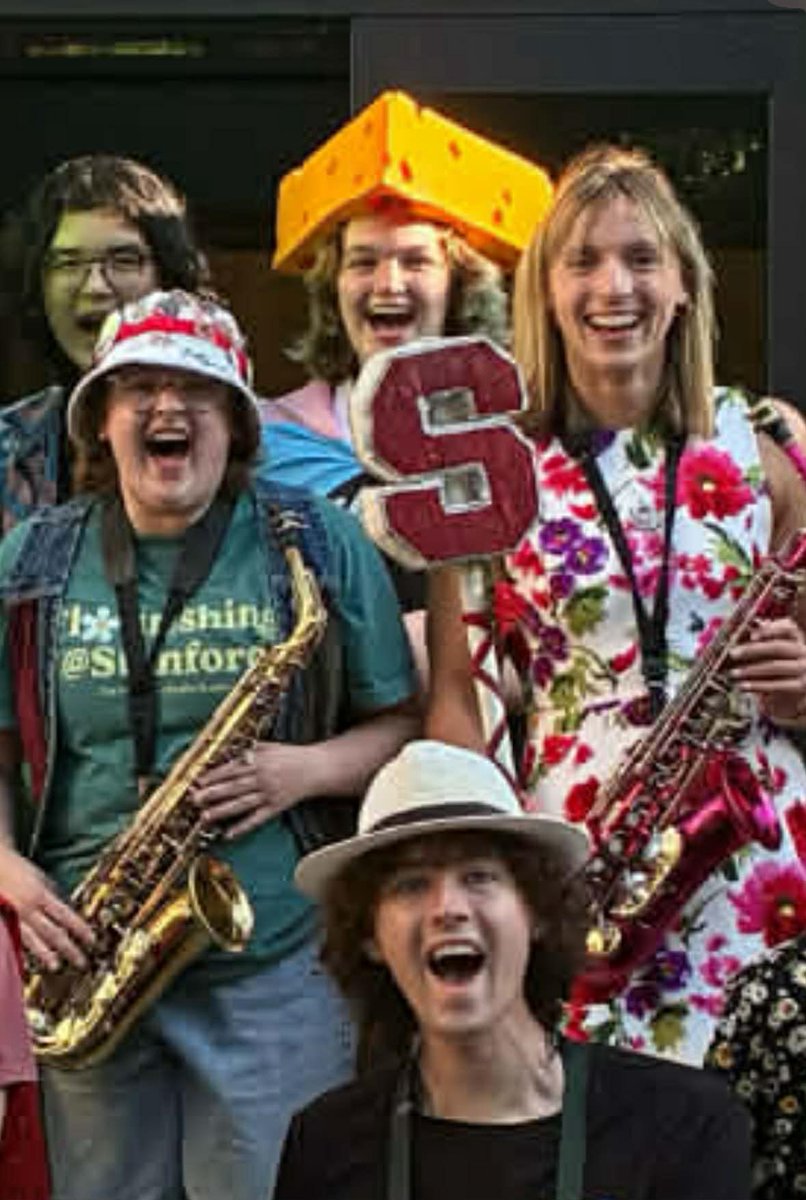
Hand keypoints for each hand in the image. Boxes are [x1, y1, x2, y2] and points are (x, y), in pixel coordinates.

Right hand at [0, 843, 94, 971]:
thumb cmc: (17, 869)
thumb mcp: (39, 877)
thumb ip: (52, 892)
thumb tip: (67, 905)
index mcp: (40, 894)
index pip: (65, 915)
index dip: (79, 928)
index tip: (92, 940)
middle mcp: (27, 908)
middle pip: (51, 931)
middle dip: (68, 947)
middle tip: (82, 962)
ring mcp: (12, 917)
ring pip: (31, 939)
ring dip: (45, 953)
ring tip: (56, 966)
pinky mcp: (2, 923)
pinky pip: (14, 938)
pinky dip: (22, 950)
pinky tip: (27, 960)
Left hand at [195, 743, 324, 839]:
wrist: (317, 768)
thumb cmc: (292, 756)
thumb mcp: (270, 747)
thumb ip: (251, 750)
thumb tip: (232, 753)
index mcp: (260, 761)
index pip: (232, 769)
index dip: (214, 776)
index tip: (198, 781)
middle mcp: (263, 778)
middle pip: (233, 787)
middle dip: (212, 793)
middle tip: (194, 799)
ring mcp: (269, 794)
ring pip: (242, 804)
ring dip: (222, 811)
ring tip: (205, 817)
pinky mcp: (276, 807)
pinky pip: (257, 819)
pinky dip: (243, 827)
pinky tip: (228, 834)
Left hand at [730, 616, 805, 722]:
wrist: (797, 698)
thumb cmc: (781, 672)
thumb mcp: (775, 655)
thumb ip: (767, 640)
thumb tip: (755, 625)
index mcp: (798, 640)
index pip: (789, 628)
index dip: (771, 629)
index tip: (751, 635)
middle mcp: (804, 652)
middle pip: (778, 647)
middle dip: (753, 650)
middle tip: (732, 653)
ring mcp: (804, 669)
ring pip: (775, 666)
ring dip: (751, 669)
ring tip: (733, 673)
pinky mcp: (802, 687)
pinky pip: (777, 685)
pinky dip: (757, 686)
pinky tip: (742, 686)